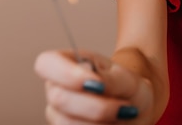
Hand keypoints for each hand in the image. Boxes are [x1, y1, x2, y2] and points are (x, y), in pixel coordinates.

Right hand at [34, 50, 154, 123]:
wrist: (134, 110)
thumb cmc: (127, 88)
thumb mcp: (126, 79)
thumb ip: (109, 80)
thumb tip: (93, 83)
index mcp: (67, 63)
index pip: (46, 63)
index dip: (68, 74)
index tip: (98, 84)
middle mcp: (55, 88)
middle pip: (59, 98)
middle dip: (97, 106)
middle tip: (124, 107)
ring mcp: (56, 114)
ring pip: (65, 123)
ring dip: (100, 123)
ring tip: (121, 116)